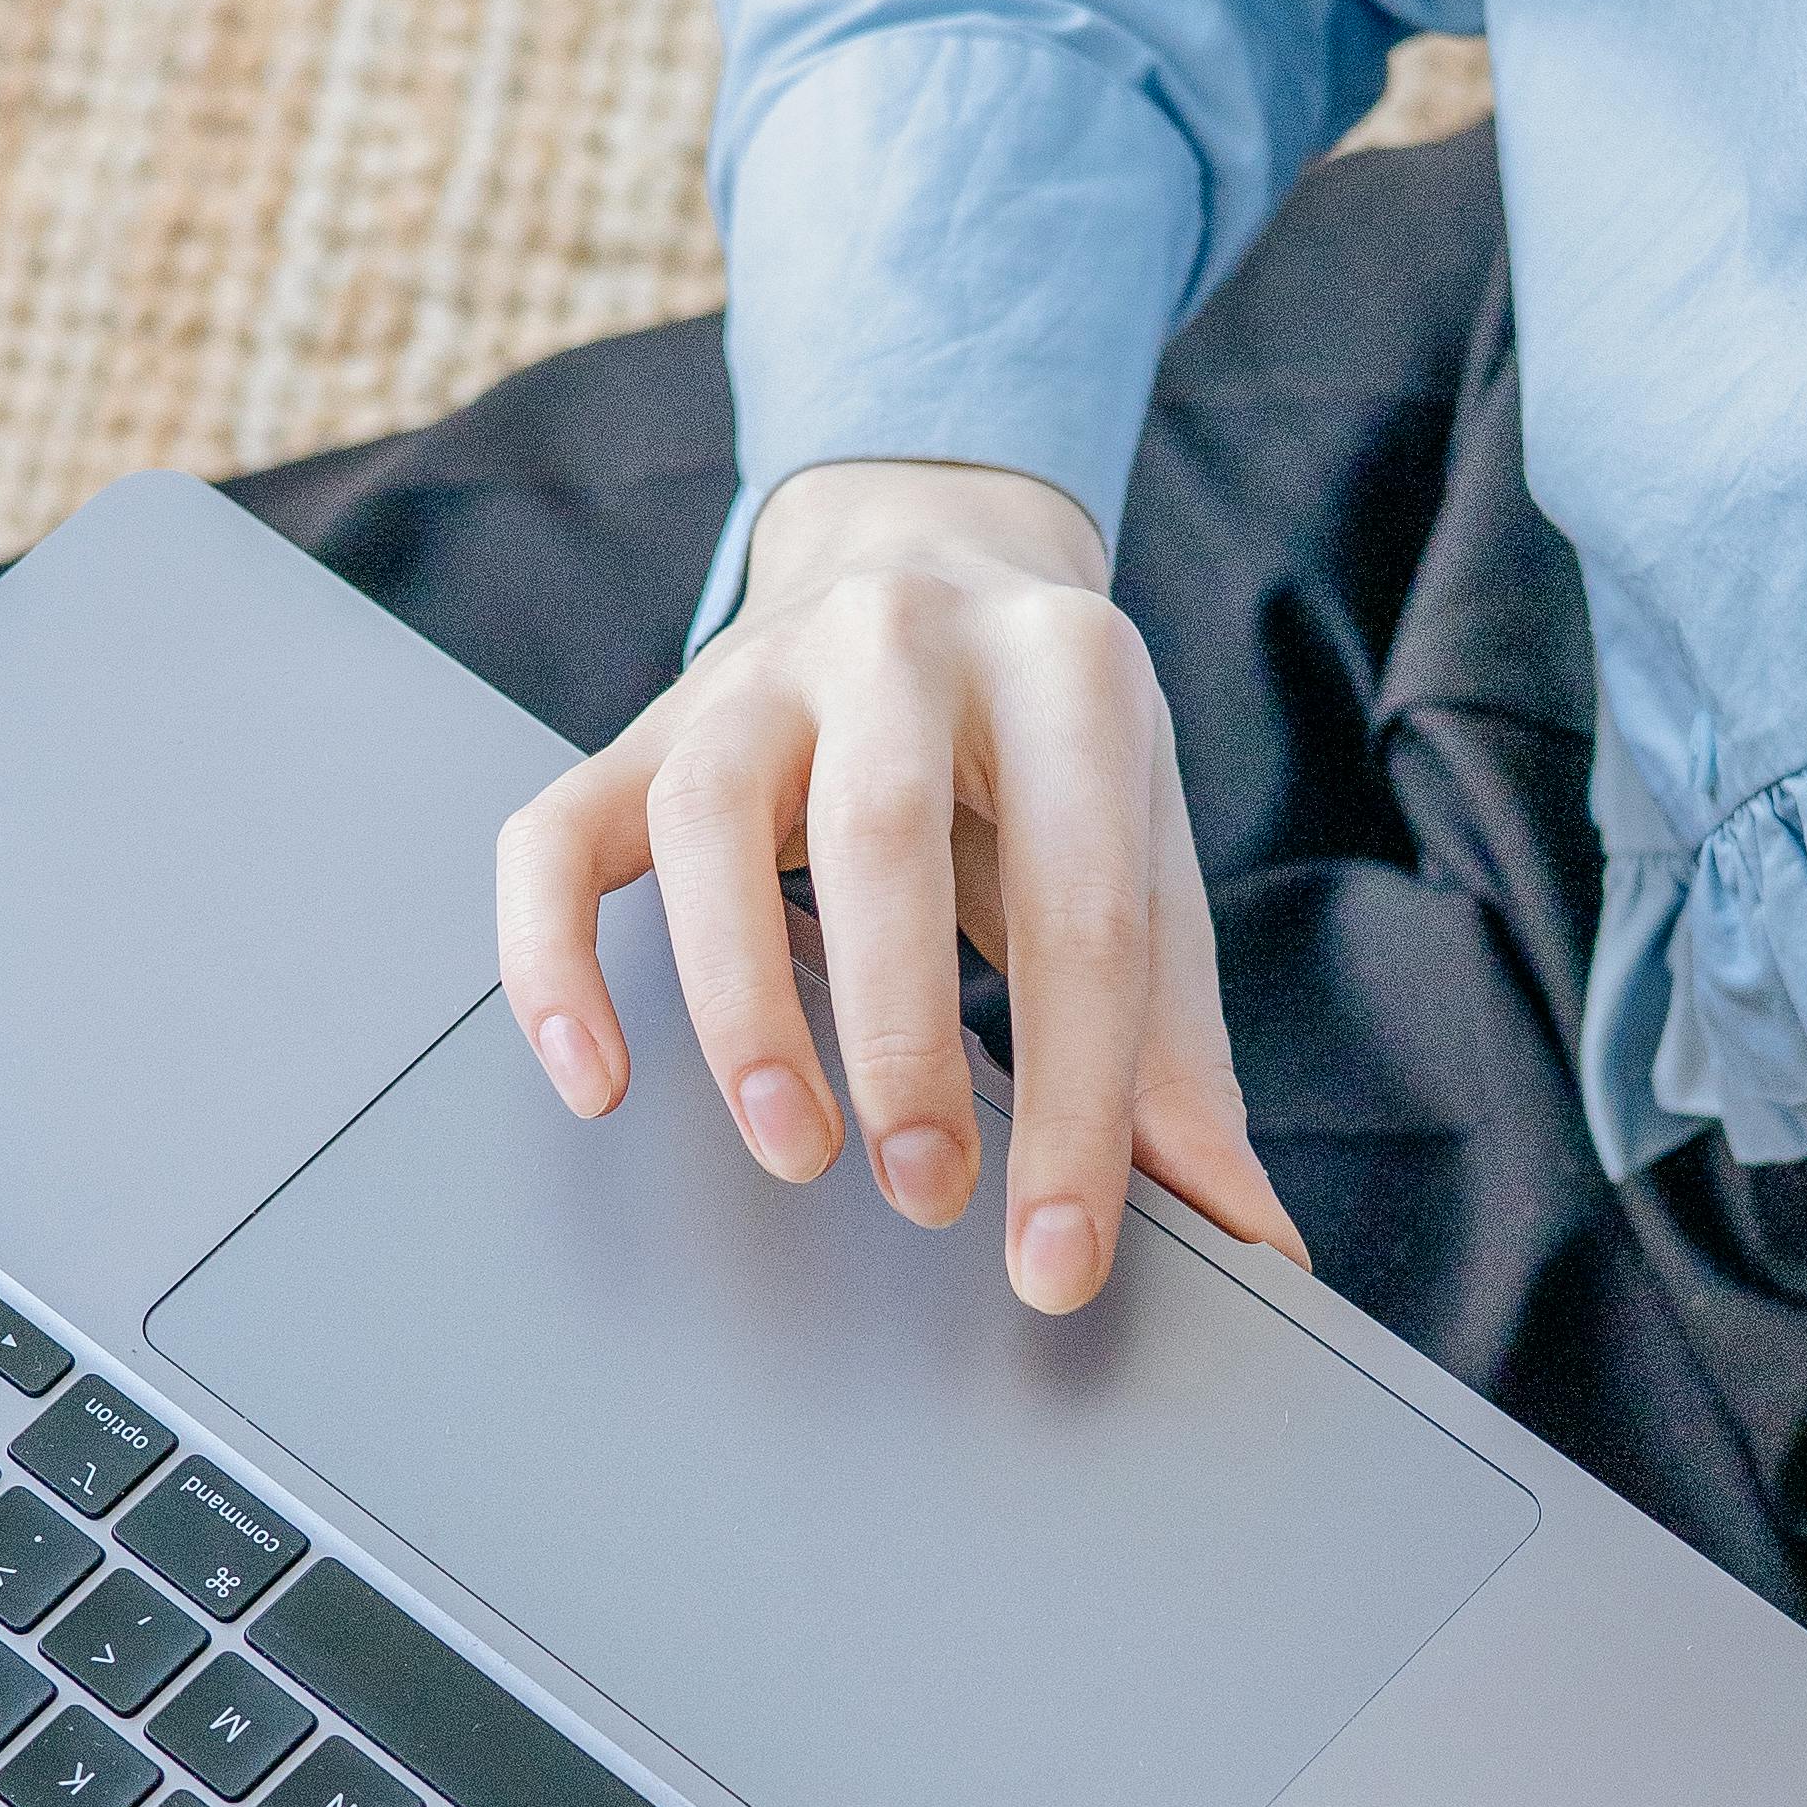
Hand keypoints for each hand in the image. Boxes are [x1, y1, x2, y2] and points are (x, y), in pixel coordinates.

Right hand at [491, 455, 1304, 1314]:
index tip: (1059, 1257)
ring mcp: (753, 677)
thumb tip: (1252, 1235)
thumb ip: (1179, 1048)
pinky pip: (554, 839)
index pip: (1079, 909)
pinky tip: (594, 1080)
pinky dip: (554, 964)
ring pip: (704, 824)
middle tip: (925, 1195)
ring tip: (792, 1148)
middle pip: (878, 835)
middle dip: (903, 1040)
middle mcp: (900, 643)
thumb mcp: (1140, 852)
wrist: (923, 549)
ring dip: (742, 1005)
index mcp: (1066, 669)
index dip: (1078, 1104)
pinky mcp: (642, 730)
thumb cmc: (1043, 744)